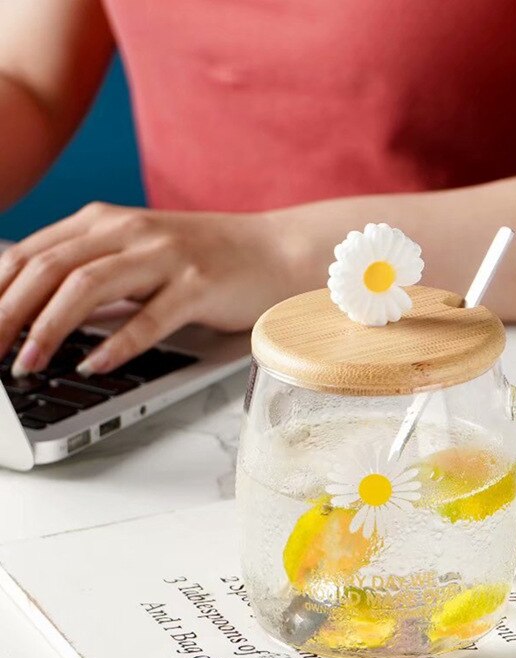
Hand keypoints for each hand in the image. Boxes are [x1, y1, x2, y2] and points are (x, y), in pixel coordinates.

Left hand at [0, 203, 282, 375]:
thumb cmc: (208, 258)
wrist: (276, 251)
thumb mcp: (141, 253)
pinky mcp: (199, 286)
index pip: (31, 254)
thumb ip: (93, 270)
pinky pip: (149, 318)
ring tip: (27, 366)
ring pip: (88, 288)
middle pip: (48, 269)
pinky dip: (116, 345)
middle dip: (7, 316)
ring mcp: (166, 257)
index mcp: (107, 222)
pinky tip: (93, 365)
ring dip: (49, 329)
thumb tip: (40, 311)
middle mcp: (130, 232)